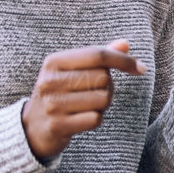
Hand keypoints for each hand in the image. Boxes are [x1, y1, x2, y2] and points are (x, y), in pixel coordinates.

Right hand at [22, 41, 144, 160]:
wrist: (32, 128)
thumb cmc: (60, 93)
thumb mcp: (72, 70)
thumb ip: (99, 56)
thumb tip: (125, 44)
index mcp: (54, 62)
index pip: (98, 55)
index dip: (124, 60)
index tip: (141, 68)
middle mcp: (49, 81)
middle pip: (103, 78)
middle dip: (108, 86)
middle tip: (95, 93)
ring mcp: (52, 105)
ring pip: (103, 99)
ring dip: (103, 104)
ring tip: (87, 105)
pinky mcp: (58, 126)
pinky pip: (96, 119)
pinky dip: (96, 119)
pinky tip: (82, 119)